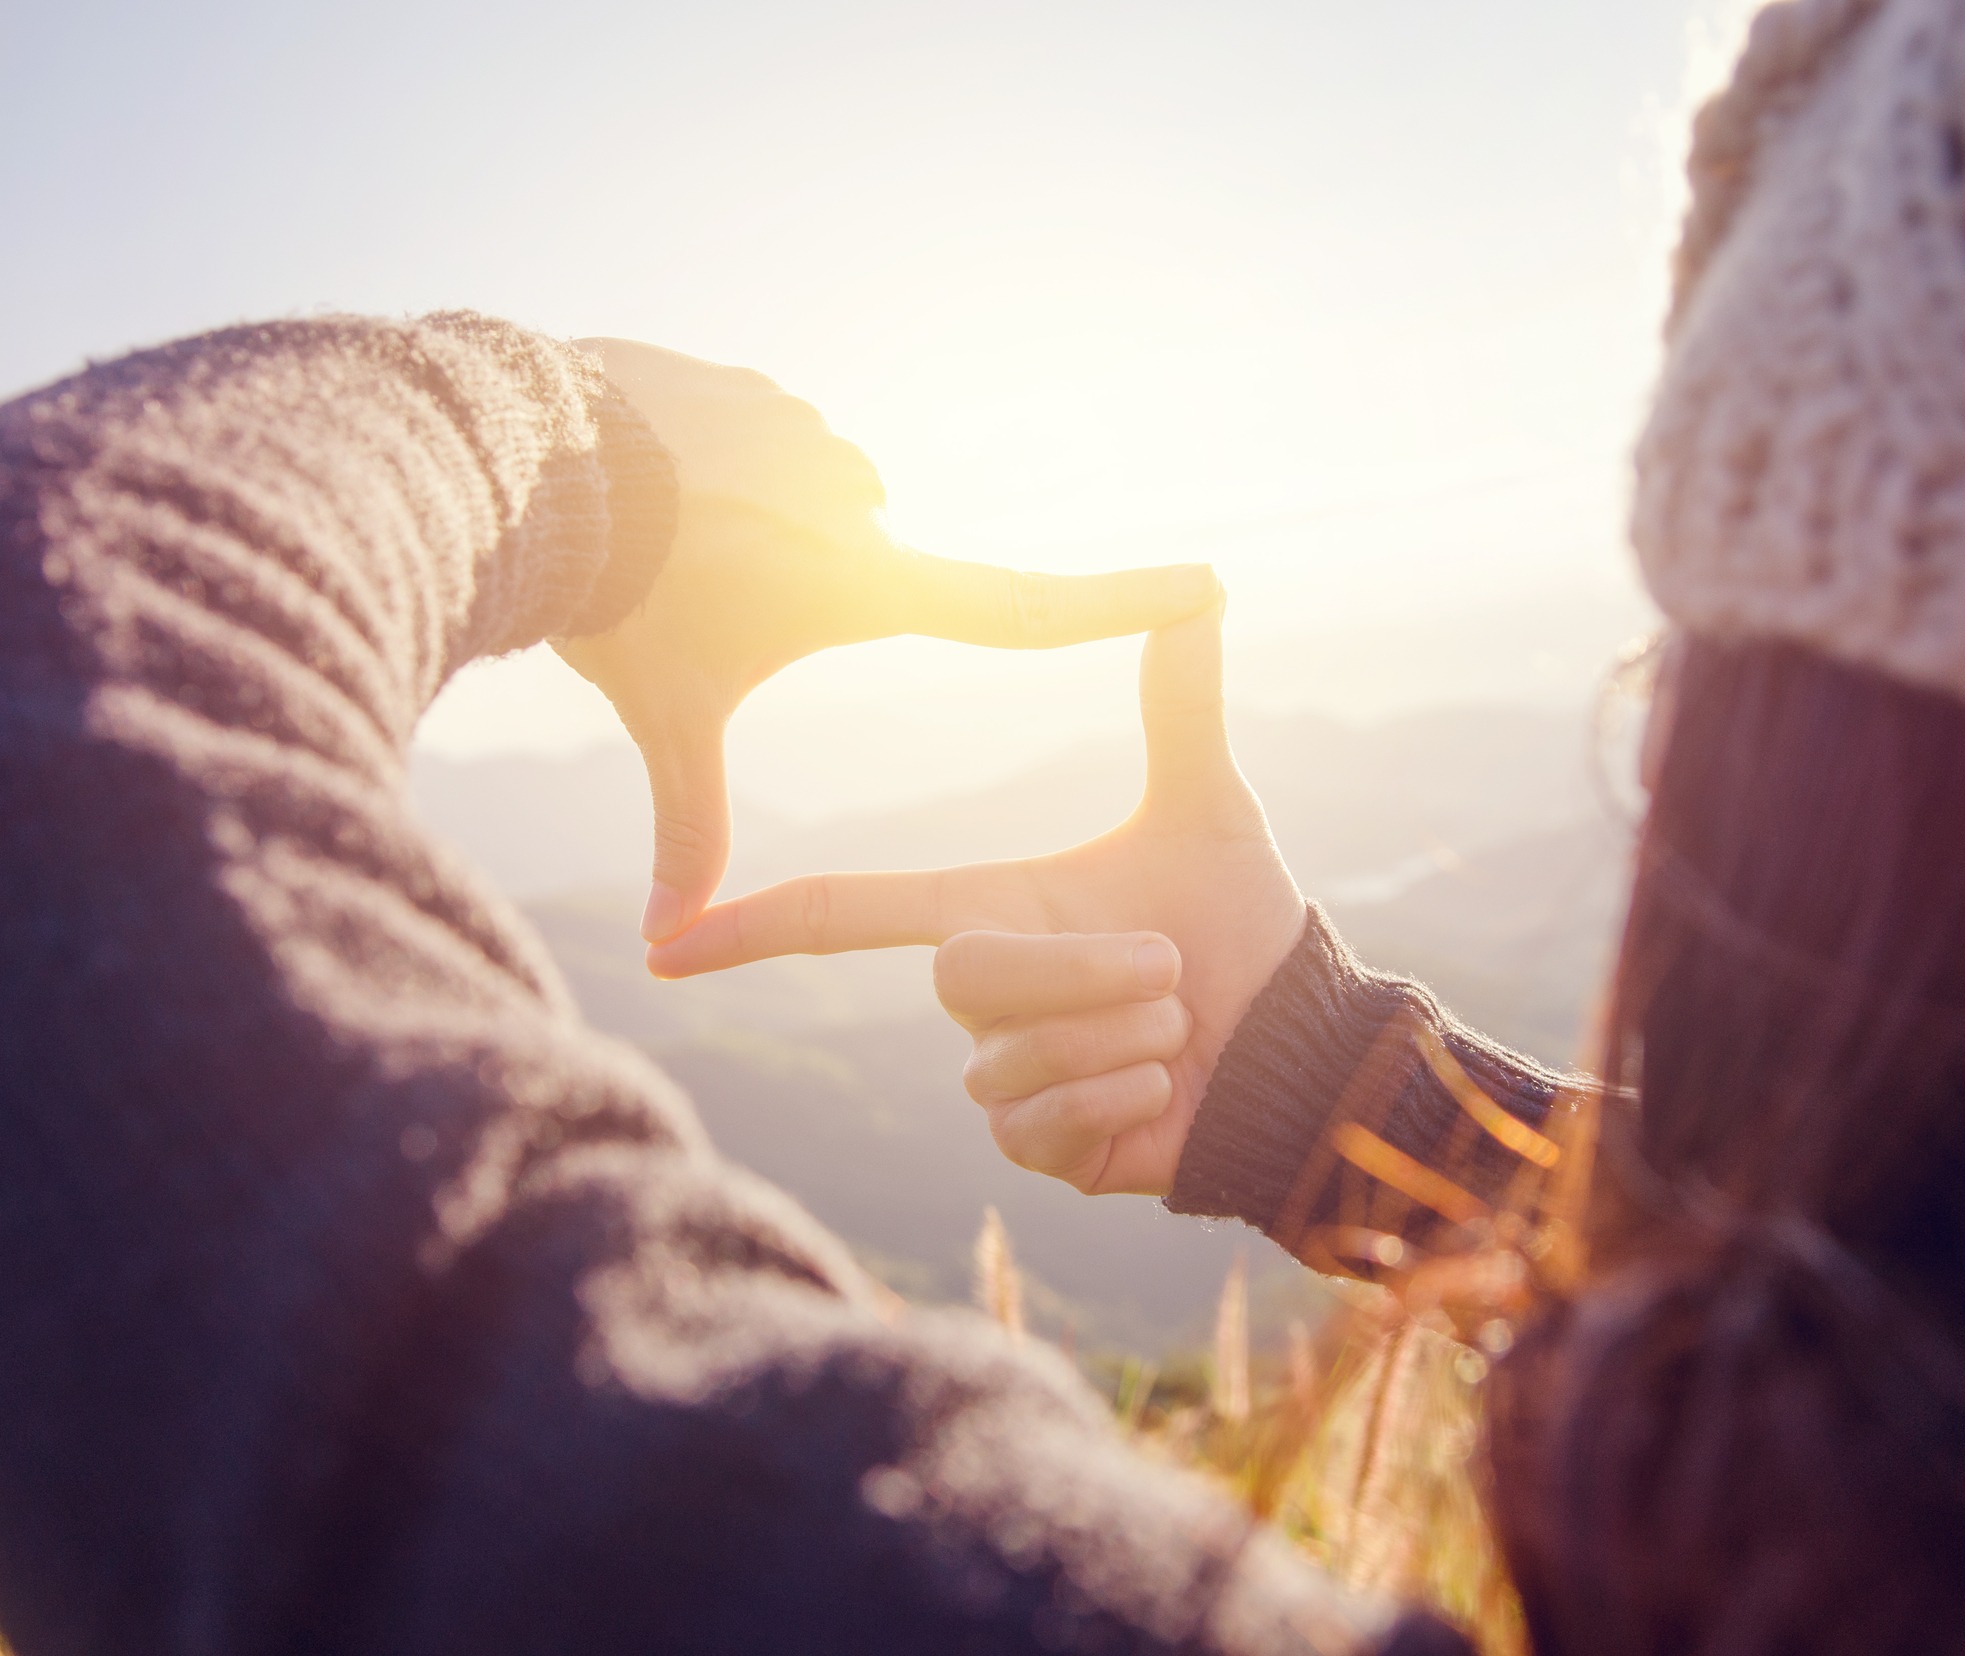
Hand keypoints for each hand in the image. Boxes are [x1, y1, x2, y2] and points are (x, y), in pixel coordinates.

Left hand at [553, 339, 1218, 942]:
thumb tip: (671, 943)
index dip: (1122, 606)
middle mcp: (865, 500)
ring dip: (750, 526)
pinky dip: (712, 469)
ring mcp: (814, 431)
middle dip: (796, 589)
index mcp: (871, 582)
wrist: (532, 460)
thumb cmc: (618, 603)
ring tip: (670, 539)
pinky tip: (650, 480)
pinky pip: (752, 440)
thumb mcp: (664, 718)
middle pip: (864, 569)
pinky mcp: (759, 389)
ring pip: (802, 502)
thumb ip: (687, 821)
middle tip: (710, 594)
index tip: (1206, 585)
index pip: (1026, 611)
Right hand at [646, 606, 1308, 1195]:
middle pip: (964, 974)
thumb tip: (1202, 587)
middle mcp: (978, 995)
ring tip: (1172, 1025)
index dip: (756, 926)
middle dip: (1083, 968)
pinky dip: (1122, 1097)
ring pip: (1011, 1058)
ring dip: (1122, 1035)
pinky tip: (1162, 1087)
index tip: (667, 940)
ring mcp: (999, 1077)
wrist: (1296, 1041)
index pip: (848, 914)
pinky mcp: (1037, 1149)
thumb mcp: (1207, 809)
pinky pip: (1042, 1125)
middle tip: (1167, 965)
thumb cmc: (1241, 926)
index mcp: (989, 907)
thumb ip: (1181, 705)